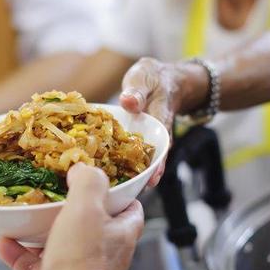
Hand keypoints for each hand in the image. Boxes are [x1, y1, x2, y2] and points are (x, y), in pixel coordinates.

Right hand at [0, 164, 143, 269]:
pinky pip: (36, 263)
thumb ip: (89, 181)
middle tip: (55, 191)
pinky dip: (19, 252)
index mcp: (121, 233)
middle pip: (92, 223)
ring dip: (40, 229)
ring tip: (25, 214)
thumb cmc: (81, 259)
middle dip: (71, 207)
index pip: (130, 208)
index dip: (119, 191)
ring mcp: (80, 269)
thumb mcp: (87, 206)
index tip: (101, 177)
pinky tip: (5, 241)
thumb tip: (84, 169)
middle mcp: (104, 253)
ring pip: (60, 242)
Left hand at [119, 57, 208, 186]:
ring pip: (142, 158)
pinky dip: (120, 161)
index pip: (162, 143)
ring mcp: (148, 137)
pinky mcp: (137, 138)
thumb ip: (137, 91)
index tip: (153, 179)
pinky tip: (107, 173)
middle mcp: (157, 132)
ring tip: (122, 189)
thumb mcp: (145, 78)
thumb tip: (128, 102)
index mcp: (161, 117)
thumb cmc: (152, 78)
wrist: (159, 78)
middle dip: (146, 175)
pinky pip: (130, 152)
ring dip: (133, 172)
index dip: (157, 163)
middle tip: (136, 192)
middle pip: (153, 158)